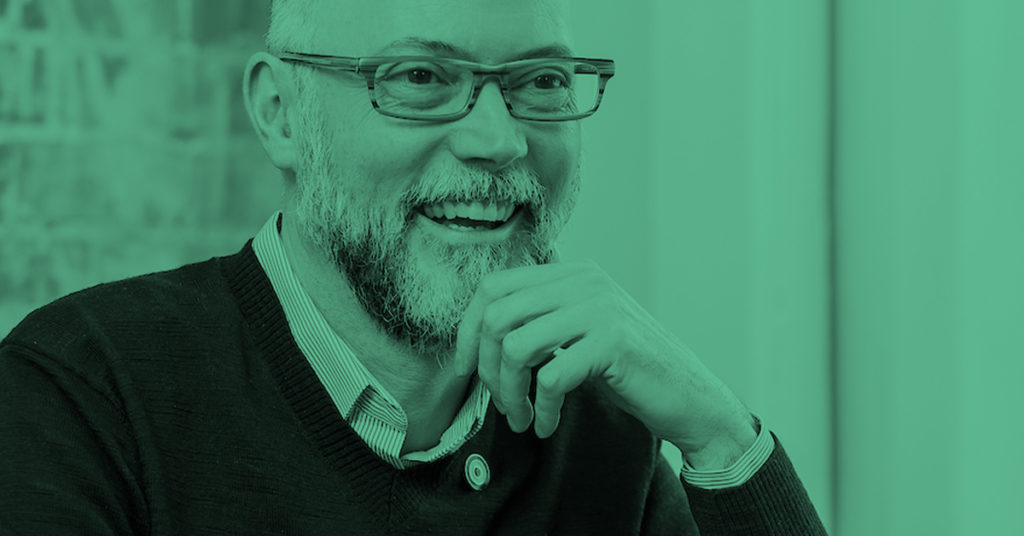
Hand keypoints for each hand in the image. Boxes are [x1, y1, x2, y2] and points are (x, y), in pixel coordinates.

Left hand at [454, 260, 756, 465]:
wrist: (691, 399)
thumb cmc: (628, 372)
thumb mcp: (579, 334)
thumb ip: (540, 323)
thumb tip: (474, 339)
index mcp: (573, 274)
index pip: (495, 285)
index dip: (467, 329)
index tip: (464, 369)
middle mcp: (585, 281)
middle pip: (497, 314)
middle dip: (485, 367)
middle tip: (499, 403)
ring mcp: (600, 308)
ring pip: (516, 345)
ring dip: (509, 392)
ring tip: (521, 417)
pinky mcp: (613, 342)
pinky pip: (549, 376)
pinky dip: (541, 408)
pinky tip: (547, 425)